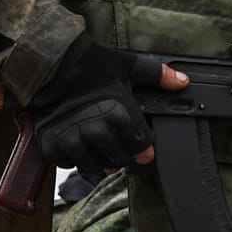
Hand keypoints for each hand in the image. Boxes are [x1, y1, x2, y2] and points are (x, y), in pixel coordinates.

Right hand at [29, 37, 186, 171]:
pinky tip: (78, 146)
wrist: (49, 64)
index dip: (144, 149)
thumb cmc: (91, 65)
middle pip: (119, 161)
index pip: (141, 147)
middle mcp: (96, 131)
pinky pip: (68, 164)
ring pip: (94, 168)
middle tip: (119, 148)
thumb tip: (183, 82)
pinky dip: (74, 159)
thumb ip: (157, 75)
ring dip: (99, 162)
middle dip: (122, 157)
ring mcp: (72, 140)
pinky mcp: (52, 145)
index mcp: (119, 114)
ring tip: (100, 151)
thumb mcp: (127, 66)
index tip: (143, 149)